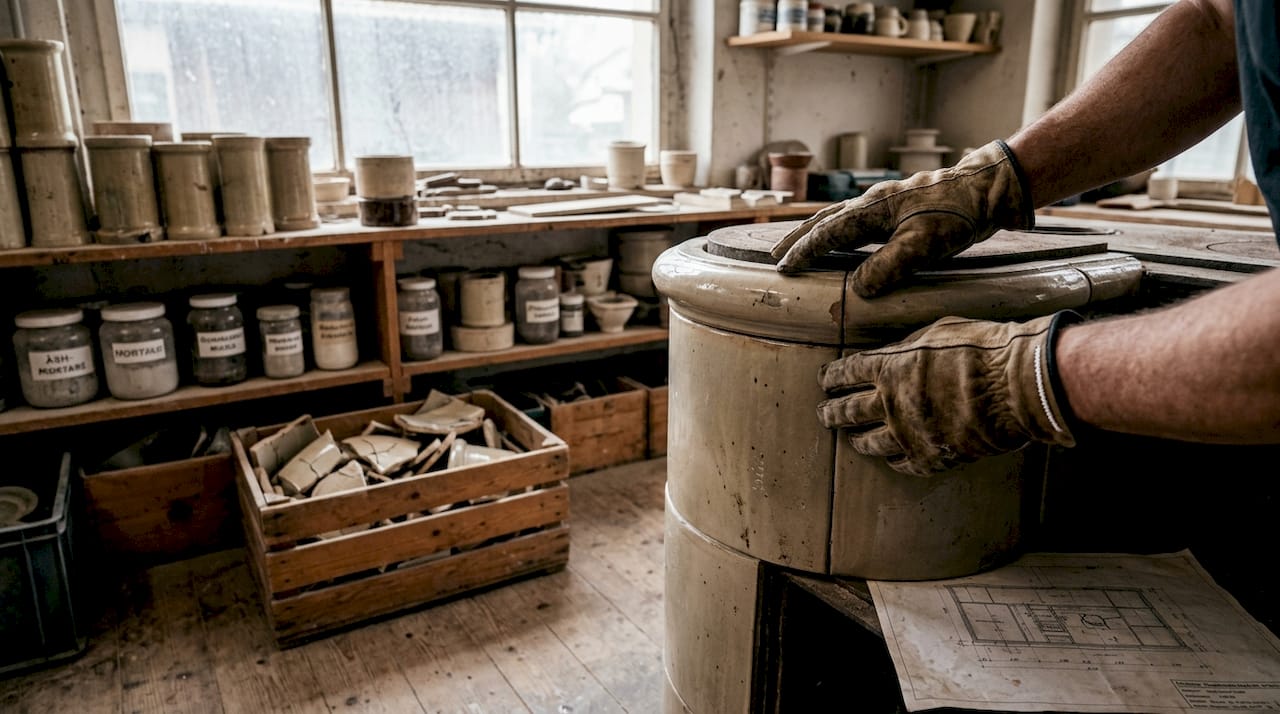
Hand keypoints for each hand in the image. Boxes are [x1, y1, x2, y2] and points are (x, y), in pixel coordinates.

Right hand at [770, 140, 1033, 297]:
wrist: (988, 187)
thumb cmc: (957, 215)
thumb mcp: (924, 245)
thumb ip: (888, 266)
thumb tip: (857, 288)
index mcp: (872, 210)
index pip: (828, 232)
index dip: (805, 251)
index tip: (784, 267)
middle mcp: (872, 203)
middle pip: (825, 220)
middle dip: (799, 238)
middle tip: (775, 254)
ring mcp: (885, 202)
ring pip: (839, 216)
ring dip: (815, 231)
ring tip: (799, 245)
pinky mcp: (899, 206)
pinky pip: (856, 218)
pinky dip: (838, 228)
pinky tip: (844, 237)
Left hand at [817, 312, 1079, 476]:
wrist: (1016, 387)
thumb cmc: (983, 350)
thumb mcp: (938, 333)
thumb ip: (909, 347)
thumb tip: (895, 353)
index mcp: (888, 366)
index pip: (846, 373)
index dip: (832, 378)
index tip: (825, 381)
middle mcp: (890, 402)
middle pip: (847, 411)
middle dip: (832, 412)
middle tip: (824, 414)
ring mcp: (908, 433)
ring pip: (869, 441)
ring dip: (856, 439)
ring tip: (851, 439)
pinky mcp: (931, 457)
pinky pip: (902, 463)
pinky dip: (893, 460)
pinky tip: (890, 458)